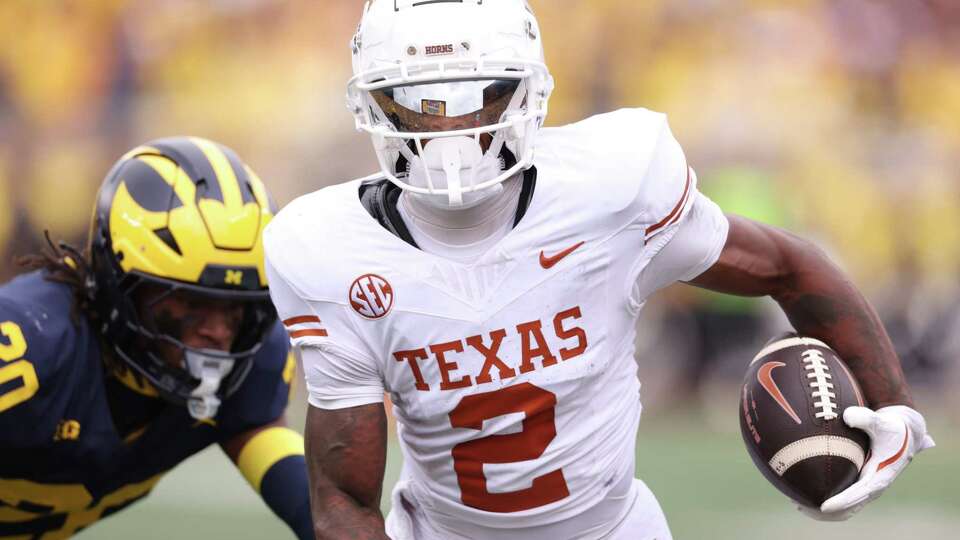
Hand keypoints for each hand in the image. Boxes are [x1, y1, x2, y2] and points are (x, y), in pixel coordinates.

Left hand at [799, 405, 934, 521]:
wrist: (905, 435)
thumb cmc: (892, 428)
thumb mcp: (883, 423)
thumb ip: (867, 419)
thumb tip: (847, 416)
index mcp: (879, 478)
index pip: (858, 495)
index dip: (841, 502)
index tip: (823, 506)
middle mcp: (871, 488)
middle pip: (847, 509)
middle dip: (824, 512)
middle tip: (799, 505)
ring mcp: (864, 488)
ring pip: (842, 509)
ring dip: (820, 510)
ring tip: (796, 503)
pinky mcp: (858, 484)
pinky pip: (840, 499)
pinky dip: (822, 499)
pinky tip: (801, 493)